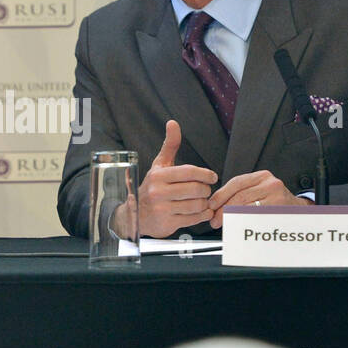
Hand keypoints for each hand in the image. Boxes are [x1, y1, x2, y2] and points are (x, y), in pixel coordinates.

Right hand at [138, 120, 218, 237]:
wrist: (135, 215)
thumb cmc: (152, 187)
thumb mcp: (159, 166)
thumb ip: (170, 145)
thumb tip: (173, 123)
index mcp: (158, 175)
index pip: (189, 172)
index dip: (205, 174)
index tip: (212, 177)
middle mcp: (158, 192)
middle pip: (196, 189)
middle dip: (205, 190)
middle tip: (205, 190)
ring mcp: (162, 209)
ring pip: (197, 205)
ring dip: (204, 203)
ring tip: (202, 200)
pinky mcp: (167, 224)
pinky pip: (194, 219)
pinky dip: (202, 215)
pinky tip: (201, 211)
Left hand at [207, 171, 309, 228]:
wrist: (298, 210)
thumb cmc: (275, 202)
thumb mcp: (260, 191)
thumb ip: (241, 193)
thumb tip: (216, 205)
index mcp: (261, 176)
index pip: (235, 183)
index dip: (220, 196)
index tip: (211, 205)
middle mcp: (270, 183)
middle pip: (239, 196)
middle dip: (223, 210)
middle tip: (215, 220)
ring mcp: (276, 196)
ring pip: (246, 208)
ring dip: (230, 218)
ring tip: (223, 224)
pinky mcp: (279, 209)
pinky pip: (256, 217)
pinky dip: (244, 223)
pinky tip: (237, 226)